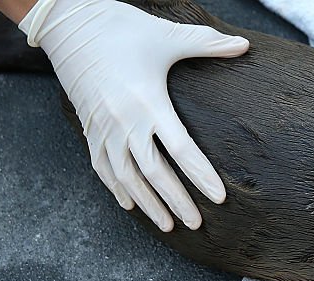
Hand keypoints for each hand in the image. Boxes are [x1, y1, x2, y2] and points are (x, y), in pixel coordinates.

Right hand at [19, 0, 248, 230]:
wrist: (68, 23)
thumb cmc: (121, 29)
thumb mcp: (167, 35)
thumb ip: (207, 44)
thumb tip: (245, 46)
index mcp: (149, 102)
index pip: (182, 149)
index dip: (201, 175)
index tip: (219, 198)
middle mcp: (125, 122)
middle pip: (154, 173)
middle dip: (177, 201)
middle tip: (196, 223)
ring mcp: (104, 129)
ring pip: (127, 177)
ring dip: (148, 204)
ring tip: (168, 225)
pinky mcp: (89, 129)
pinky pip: (102, 167)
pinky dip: (117, 189)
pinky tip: (130, 206)